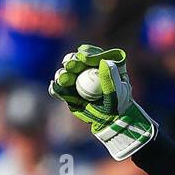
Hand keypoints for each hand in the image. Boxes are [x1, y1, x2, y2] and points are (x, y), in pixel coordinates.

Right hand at [50, 44, 156, 160]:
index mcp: (102, 64)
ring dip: (62, 74)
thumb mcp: (118, 92)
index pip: (93, 54)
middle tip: (70, 64)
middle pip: (76, 61)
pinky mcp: (69, 92)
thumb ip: (111, 77)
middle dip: (71, 61)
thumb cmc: (119, 105)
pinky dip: (56, 88)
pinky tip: (56, 87)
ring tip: (63, 78)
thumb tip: (104, 61)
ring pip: (66, 73)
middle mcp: (87, 69)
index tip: (83, 58)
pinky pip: (60, 89)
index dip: (87, 53)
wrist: (111, 121)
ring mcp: (77, 80)